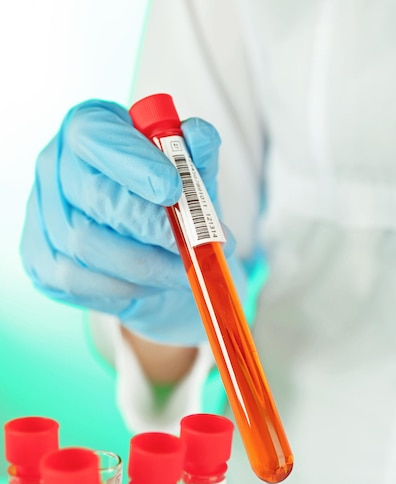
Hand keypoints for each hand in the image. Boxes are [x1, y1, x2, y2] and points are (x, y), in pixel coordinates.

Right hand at [20, 99, 245, 345]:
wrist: (141, 244)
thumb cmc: (165, 199)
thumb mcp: (190, 171)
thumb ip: (198, 151)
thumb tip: (198, 138)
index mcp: (89, 126)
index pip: (99, 137)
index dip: (135, 163)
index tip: (173, 190)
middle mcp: (55, 165)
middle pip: (95, 196)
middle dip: (152, 226)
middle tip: (195, 245)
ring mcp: (41, 213)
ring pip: (89, 245)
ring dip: (146, 265)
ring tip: (184, 269)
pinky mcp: (40, 260)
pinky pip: (81, 280)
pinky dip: (124, 288)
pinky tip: (151, 284)